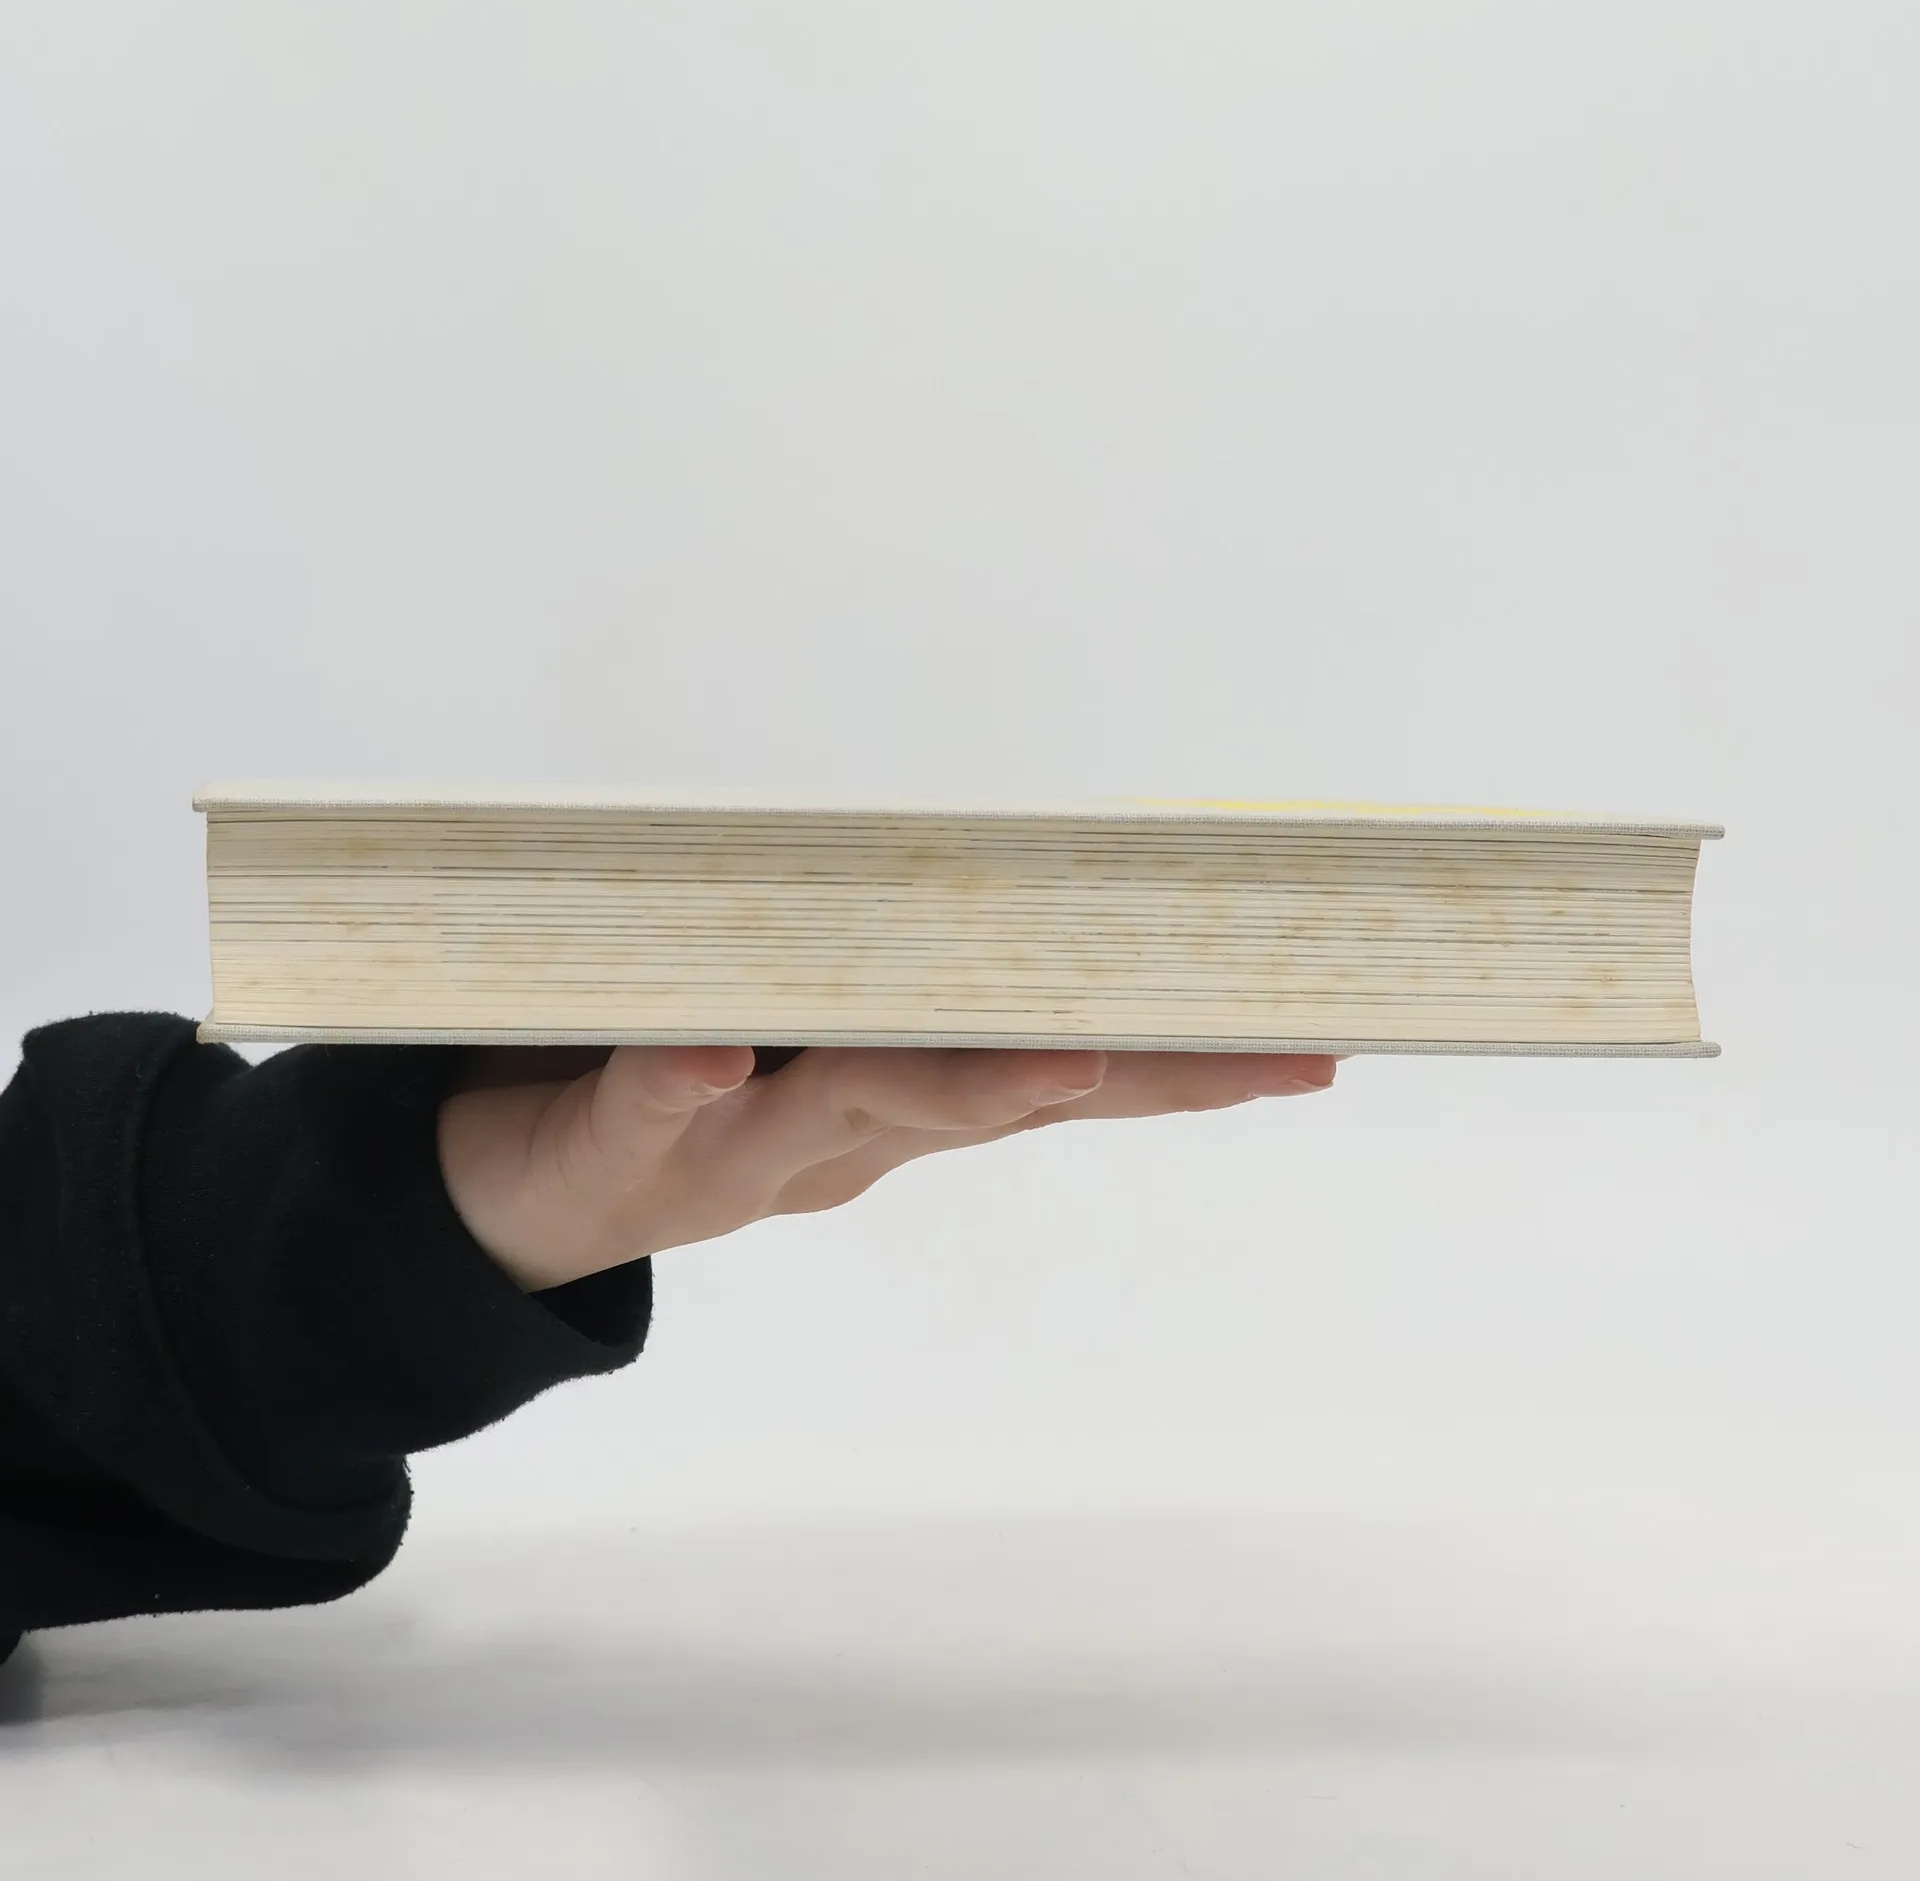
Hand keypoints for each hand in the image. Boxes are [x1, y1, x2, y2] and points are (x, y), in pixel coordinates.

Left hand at [438, 1045, 1335, 1290]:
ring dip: (946, 1086)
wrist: (521, 1199)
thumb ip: (903, 983)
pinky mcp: (622, 1139)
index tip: (1312, 1050)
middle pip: (992, 1097)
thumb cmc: (690, 1088)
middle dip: (1119, 1070)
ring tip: (1045, 1068)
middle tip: (1246, 1055)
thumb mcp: (810, 1035)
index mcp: (900, 1099)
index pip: (1065, 1074)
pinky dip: (685, 1079)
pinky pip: (650, 1106)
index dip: (1186, 1069)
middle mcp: (844, 1134)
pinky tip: (713, 1053)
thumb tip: (1015, 873)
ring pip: (853, 1113)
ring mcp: (737, 1148)